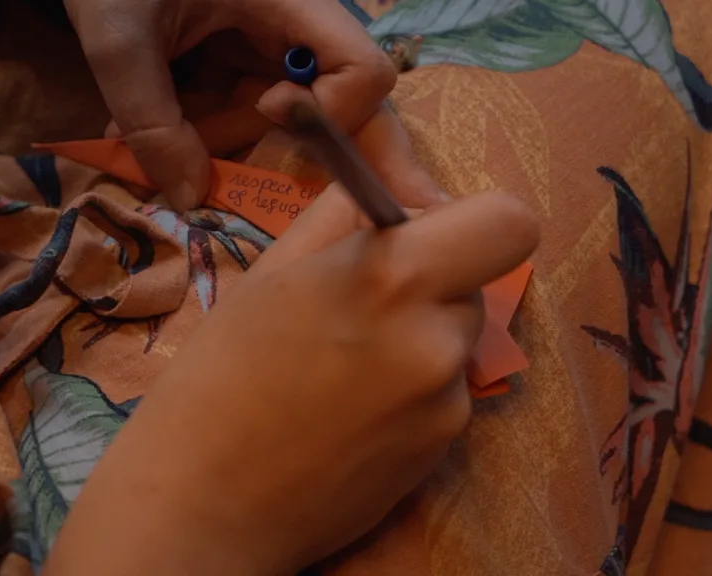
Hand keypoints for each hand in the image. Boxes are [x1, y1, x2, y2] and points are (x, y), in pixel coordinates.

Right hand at [43, 186, 538, 574]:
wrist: (203, 503)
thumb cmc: (218, 376)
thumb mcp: (273, 272)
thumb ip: (346, 214)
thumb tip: (398, 186)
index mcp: (391, 275)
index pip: (509, 221)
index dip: (476, 219)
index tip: (427, 235)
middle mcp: (437, 337)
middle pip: (479, 281)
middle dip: (436, 281)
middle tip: (366, 304)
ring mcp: (446, 402)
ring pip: (459, 339)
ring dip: (421, 337)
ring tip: (346, 368)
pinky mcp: (443, 450)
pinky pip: (445, 393)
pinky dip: (413, 391)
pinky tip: (351, 414)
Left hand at [65, 0, 440, 210]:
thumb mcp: (120, 41)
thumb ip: (153, 122)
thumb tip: (191, 199)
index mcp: (290, 0)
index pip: (362, 71)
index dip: (329, 112)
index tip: (263, 110)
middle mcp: (295, 24)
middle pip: (343, 103)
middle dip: (313, 156)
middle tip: (294, 201)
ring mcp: (269, 41)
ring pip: (285, 117)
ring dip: (231, 142)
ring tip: (158, 144)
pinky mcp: (240, 55)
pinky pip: (248, 109)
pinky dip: (212, 130)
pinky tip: (159, 135)